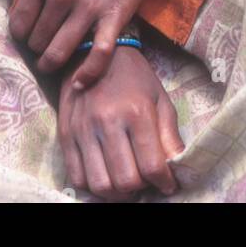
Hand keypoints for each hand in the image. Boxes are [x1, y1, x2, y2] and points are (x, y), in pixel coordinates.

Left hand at [8, 0, 165, 85]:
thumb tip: (28, 4)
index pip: (19, 23)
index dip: (21, 34)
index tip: (28, 36)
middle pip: (37, 41)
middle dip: (37, 48)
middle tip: (43, 48)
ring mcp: (88, 8)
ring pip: (58, 54)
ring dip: (51, 64)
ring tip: (52, 65)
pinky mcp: (113, 18)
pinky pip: (97, 56)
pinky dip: (86, 75)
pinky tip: (78, 84)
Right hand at [59, 44, 185, 199]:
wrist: (95, 53)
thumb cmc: (134, 77)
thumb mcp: (159, 99)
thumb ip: (169, 135)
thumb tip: (179, 169)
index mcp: (137, 111)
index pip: (152, 166)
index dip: (164, 183)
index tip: (168, 184)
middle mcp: (108, 121)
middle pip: (126, 181)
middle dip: (141, 189)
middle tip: (146, 182)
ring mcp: (83, 129)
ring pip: (101, 185)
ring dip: (117, 193)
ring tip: (126, 182)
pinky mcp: (66, 134)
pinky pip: (77, 177)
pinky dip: (93, 186)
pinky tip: (106, 176)